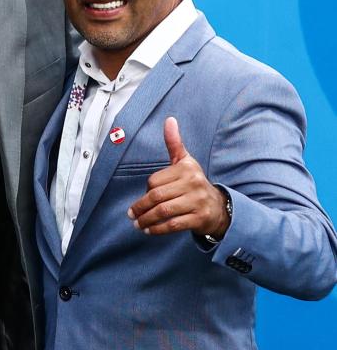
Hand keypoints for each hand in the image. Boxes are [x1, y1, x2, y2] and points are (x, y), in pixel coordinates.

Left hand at [127, 117, 229, 238]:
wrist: (219, 208)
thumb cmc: (195, 183)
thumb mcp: (186, 161)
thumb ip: (174, 143)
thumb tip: (169, 119)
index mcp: (186, 168)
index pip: (155, 181)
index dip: (146, 190)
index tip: (143, 198)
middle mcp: (193, 183)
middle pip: (157, 196)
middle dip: (141, 207)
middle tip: (131, 215)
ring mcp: (197, 202)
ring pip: (164, 211)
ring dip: (147, 219)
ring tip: (137, 224)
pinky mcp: (199, 219)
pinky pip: (174, 225)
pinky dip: (158, 229)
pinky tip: (149, 230)